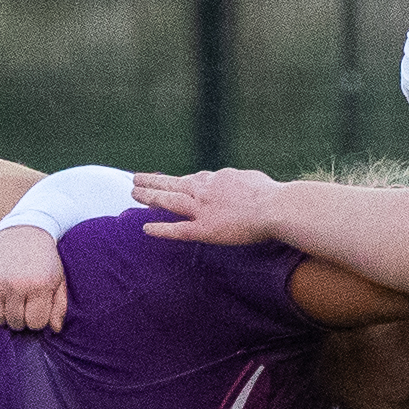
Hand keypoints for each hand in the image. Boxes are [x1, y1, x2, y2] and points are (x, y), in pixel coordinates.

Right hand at [0, 223, 70, 330]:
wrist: (24, 231)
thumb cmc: (45, 259)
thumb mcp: (59, 279)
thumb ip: (59, 306)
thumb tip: (55, 329)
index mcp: (39, 285)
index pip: (35, 323)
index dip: (38, 320)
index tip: (38, 309)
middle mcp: (16, 285)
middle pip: (16, 323)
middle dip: (22, 319)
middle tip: (24, 307)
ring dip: (5, 317)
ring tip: (12, 305)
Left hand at [124, 167, 286, 243]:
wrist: (275, 207)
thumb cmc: (271, 194)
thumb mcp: (252, 179)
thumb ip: (240, 181)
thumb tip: (240, 182)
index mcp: (218, 178)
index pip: (194, 178)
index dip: (180, 180)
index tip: (171, 180)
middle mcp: (205, 190)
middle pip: (173, 183)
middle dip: (153, 181)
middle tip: (136, 179)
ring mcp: (202, 209)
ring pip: (169, 201)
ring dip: (149, 196)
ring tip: (133, 193)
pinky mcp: (204, 229)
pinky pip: (177, 230)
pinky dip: (161, 229)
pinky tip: (146, 228)